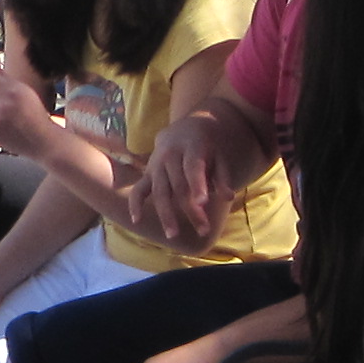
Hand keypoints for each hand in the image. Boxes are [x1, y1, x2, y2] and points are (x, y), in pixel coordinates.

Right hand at [135, 117, 232, 250]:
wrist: (185, 127)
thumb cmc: (207, 147)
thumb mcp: (219, 156)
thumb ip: (222, 177)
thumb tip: (228, 198)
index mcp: (191, 148)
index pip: (193, 168)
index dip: (197, 185)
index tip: (203, 203)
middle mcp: (170, 156)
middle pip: (179, 186)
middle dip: (191, 210)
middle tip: (203, 231)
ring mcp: (156, 164)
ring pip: (160, 192)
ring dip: (166, 214)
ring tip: (172, 235)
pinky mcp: (148, 173)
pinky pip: (139, 189)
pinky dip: (135, 204)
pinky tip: (136, 220)